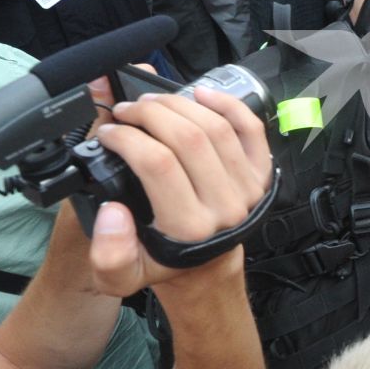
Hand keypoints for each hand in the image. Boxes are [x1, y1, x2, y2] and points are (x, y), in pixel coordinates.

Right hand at [87, 87, 274, 296]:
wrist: (205, 269)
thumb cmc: (162, 263)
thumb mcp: (122, 275)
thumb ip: (109, 254)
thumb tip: (112, 211)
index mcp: (189, 228)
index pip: (158, 164)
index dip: (127, 137)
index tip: (108, 133)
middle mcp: (224, 206)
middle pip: (189, 138)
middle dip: (150, 114)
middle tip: (126, 111)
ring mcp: (248, 188)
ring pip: (216, 127)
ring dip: (179, 103)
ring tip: (151, 102)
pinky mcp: (261, 174)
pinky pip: (250, 127)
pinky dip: (226, 103)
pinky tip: (199, 92)